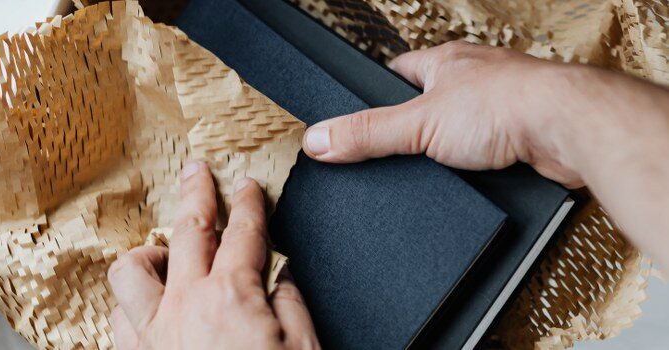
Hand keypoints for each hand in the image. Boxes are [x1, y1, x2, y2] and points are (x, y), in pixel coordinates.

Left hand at [107, 162, 318, 349]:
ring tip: (167, 252)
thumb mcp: (304, 346)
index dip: (248, 202)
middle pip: (188, 229)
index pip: (242, 232)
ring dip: (151, 254)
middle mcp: (184, 306)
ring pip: (132, 271)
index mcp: (232, 296)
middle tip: (198, 173)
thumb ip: (288, 300)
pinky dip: (132, 304)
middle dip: (196, 192)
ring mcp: (153, 334)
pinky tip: (148, 305)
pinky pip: (118, 318)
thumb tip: (277, 274)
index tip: (247, 187)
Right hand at [302, 41, 595, 186]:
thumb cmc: (507, 104)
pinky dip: (474, 167)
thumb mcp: (417, 122)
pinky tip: (466, 180)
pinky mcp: (520, 136)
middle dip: (412, 128)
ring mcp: (500, 106)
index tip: (360, 111)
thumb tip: (319, 139)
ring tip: (430, 168)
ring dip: (447, 149)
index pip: (398, 72)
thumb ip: (367, 133)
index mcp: (445, 62)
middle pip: (429, 102)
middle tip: (393, 150)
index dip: (378, 93)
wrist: (568, 128)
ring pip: (460, 129)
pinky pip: (486, 151)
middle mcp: (475, 79)